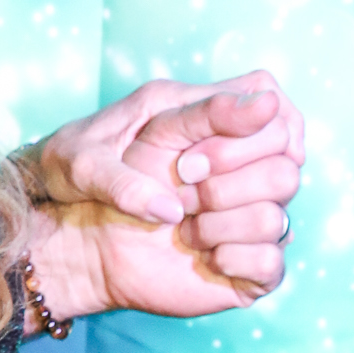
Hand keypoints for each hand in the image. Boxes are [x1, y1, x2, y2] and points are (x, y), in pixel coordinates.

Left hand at [25, 73, 303, 320]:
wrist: (68, 233)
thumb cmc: (70, 179)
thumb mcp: (82, 169)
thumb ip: (122, 181)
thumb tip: (172, 208)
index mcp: (190, 115)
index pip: (261, 92)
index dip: (263, 114)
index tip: (223, 144)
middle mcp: (224, 159)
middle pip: (285, 151)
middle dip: (238, 170)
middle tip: (188, 181)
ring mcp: (236, 205)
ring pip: (281, 205)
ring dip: (234, 218)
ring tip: (185, 228)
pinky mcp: (238, 252)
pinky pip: (273, 257)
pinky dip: (248, 258)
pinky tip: (210, 259)